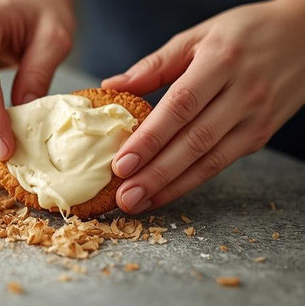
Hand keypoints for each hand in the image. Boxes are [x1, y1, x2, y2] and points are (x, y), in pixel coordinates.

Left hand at [103, 0, 304, 213]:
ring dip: (170, 187)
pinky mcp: (261, 134)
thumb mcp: (199, 36)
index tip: (121, 163)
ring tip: (137, 204)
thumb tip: (112, 86)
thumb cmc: (246, 33)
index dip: (150, 138)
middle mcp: (243, 92)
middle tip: (123, 197)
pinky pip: (221, 163)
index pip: (181, 106)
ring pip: (210, 160)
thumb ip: (155, 64)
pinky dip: (190, 182)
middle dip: (155, 174)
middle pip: (194, 141)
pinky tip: (162, 194)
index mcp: (222, 61)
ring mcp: (256, 117)